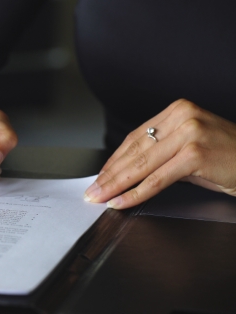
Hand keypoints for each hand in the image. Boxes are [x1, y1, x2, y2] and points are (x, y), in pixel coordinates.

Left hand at [84, 99, 235, 208]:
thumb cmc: (230, 157)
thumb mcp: (191, 148)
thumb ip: (162, 154)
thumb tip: (128, 171)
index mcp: (178, 111)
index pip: (135, 138)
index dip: (114, 160)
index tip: (99, 176)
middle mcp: (182, 117)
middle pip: (134, 151)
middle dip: (110, 174)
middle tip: (92, 191)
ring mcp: (189, 133)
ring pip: (141, 165)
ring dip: (116, 185)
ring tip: (100, 197)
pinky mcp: (195, 154)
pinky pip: (157, 179)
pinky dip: (136, 193)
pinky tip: (121, 201)